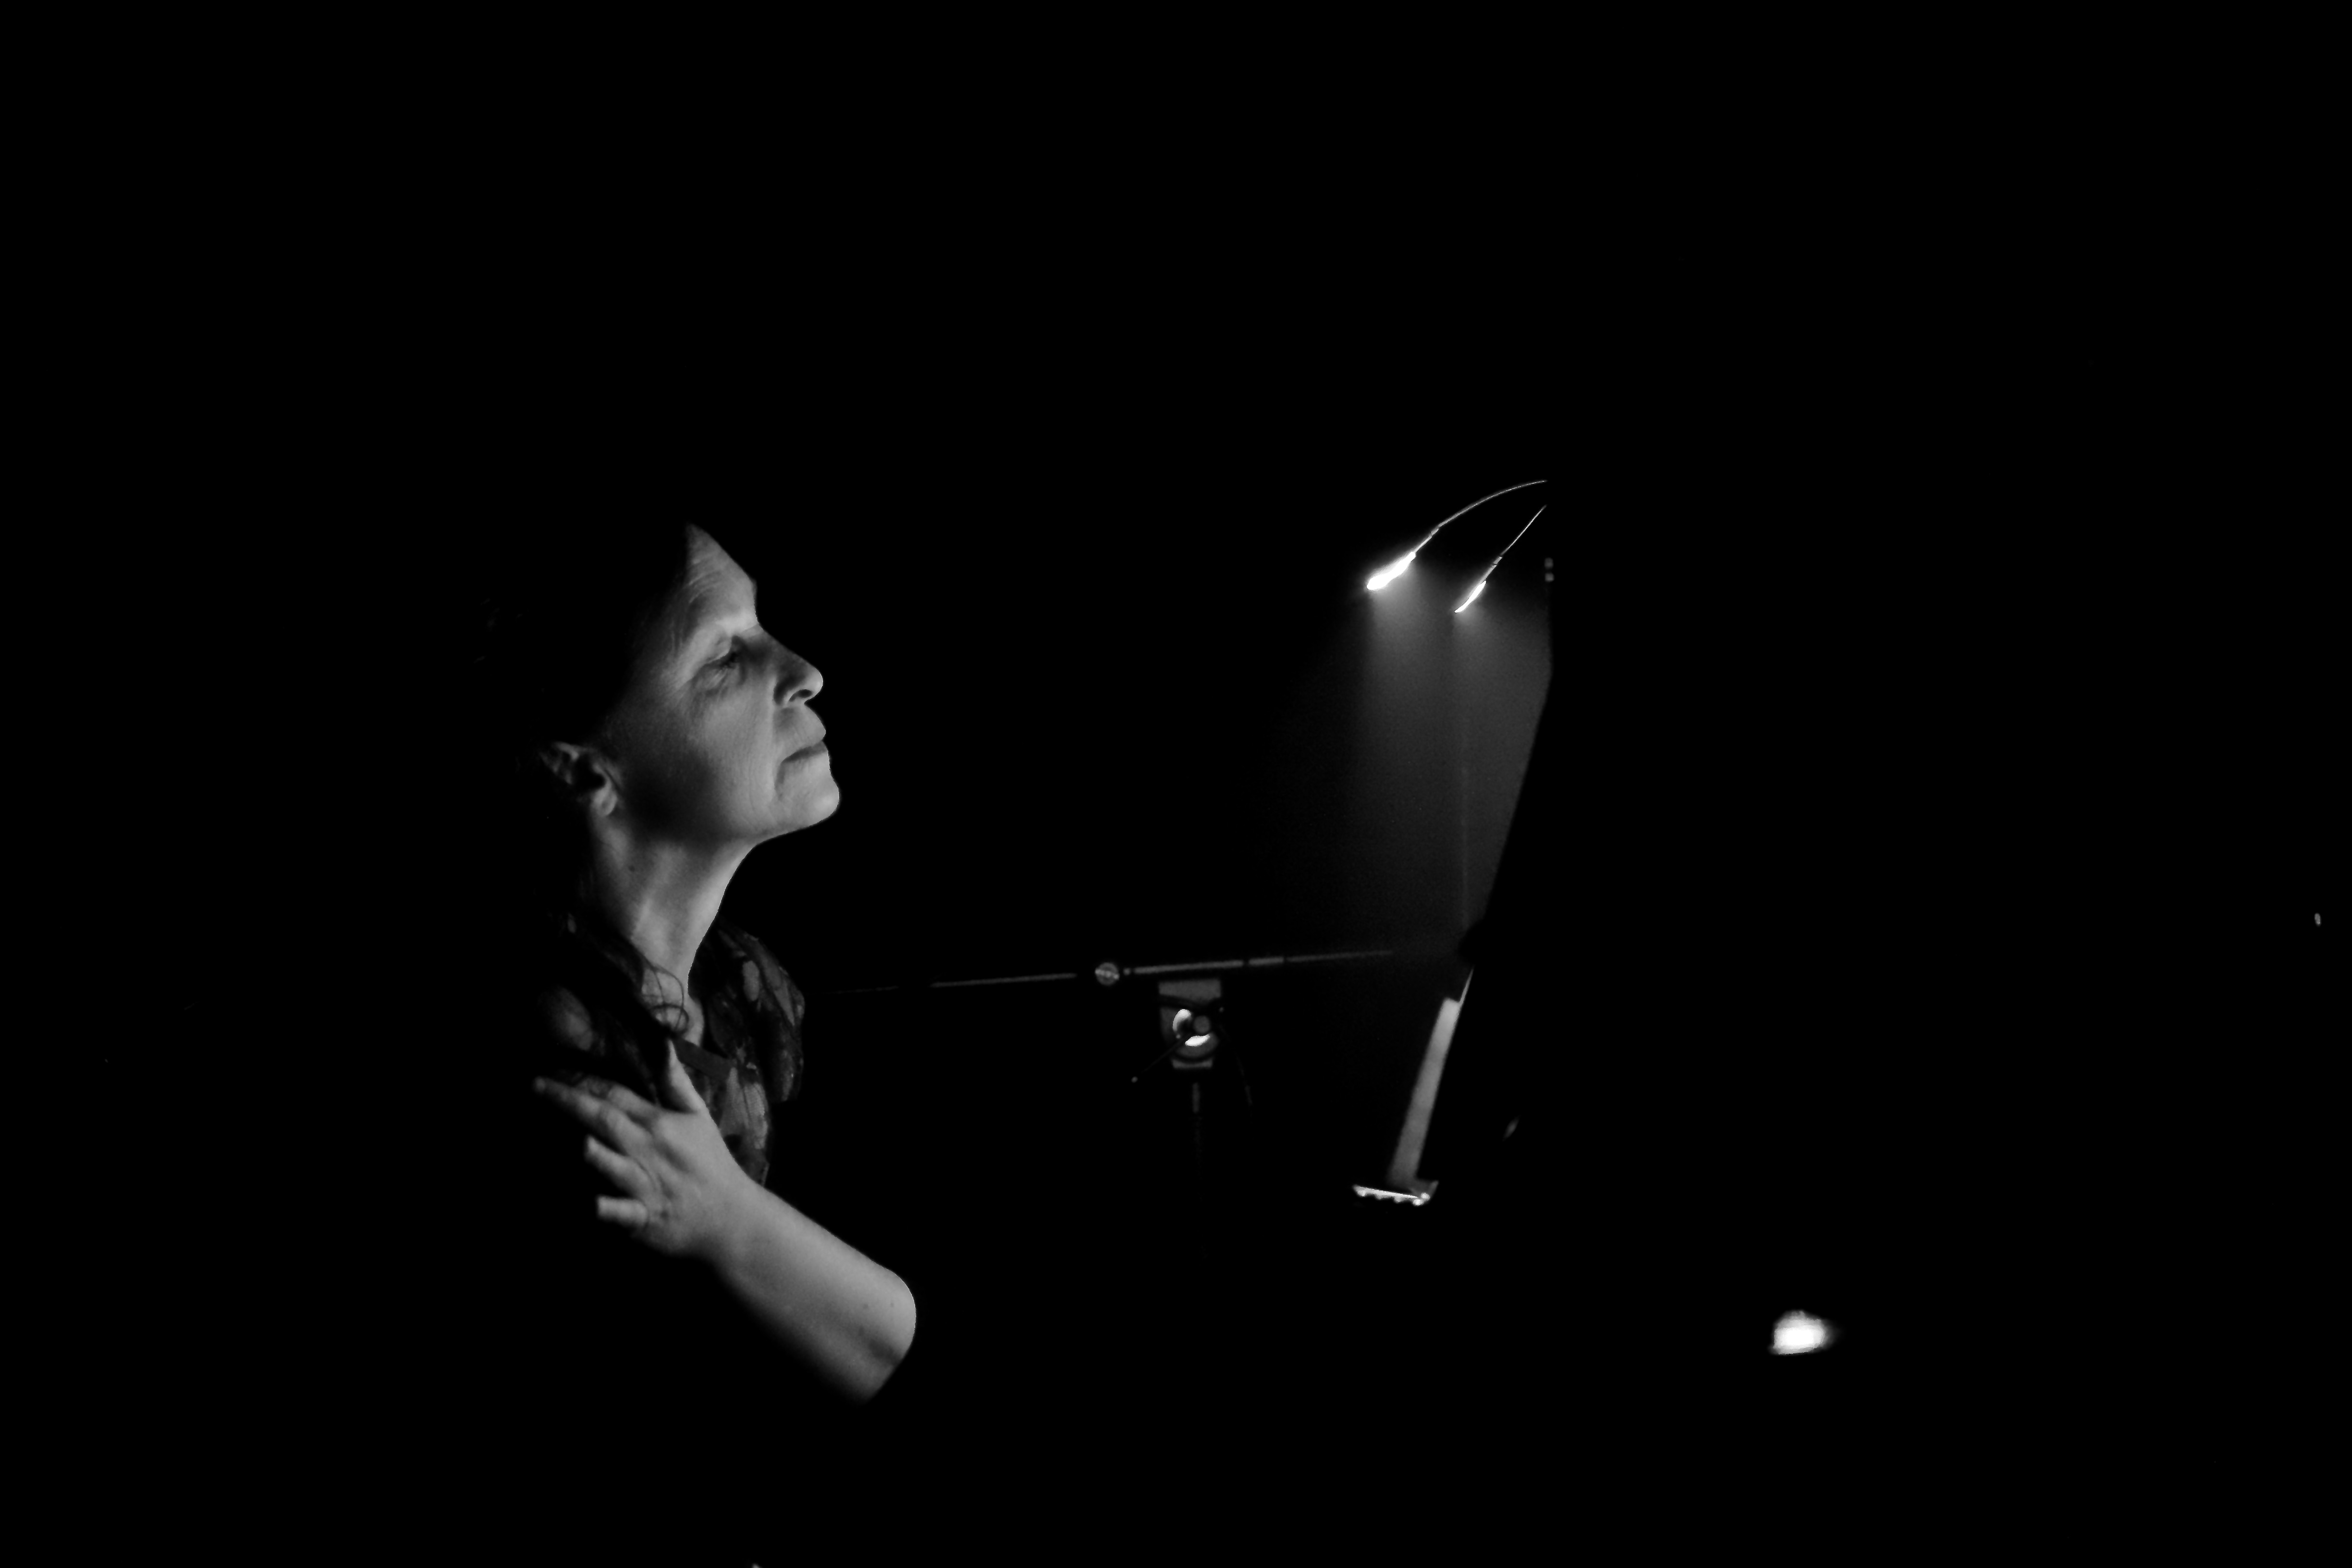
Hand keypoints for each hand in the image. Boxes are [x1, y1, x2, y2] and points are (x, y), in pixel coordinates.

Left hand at [532, 1043, 757, 1264]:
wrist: (730, 1216)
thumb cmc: (710, 1162)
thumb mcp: (698, 1115)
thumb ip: (674, 1081)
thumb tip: (661, 1043)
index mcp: (659, 1123)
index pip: (615, 1094)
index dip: (582, 1080)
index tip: (551, 1071)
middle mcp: (648, 1149)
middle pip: (606, 1120)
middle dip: (570, 1102)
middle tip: (537, 1087)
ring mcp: (645, 1185)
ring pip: (615, 1165)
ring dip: (595, 1153)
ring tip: (575, 1140)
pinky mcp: (644, 1218)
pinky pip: (624, 1213)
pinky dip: (609, 1209)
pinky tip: (592, 1205)